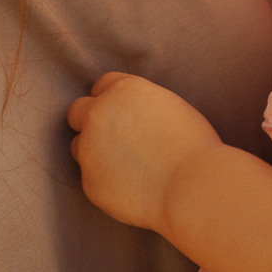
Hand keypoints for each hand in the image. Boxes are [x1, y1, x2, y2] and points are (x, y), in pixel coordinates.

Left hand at [67, 72, 223, 232]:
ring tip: (130, 166)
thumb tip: (128, 116)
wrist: (192, 186)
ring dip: (96, 153)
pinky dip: (106, 181)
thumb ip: (139, 106)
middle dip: (91, 121)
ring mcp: (89, 149)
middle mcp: (99, 114)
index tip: (123, 113)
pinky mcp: (89, 181)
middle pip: (78, 111)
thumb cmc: (193, 146)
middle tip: (115, 138)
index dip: (113, 99)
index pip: (102, 85)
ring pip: (80, 147)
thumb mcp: (169, 107)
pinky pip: (92, 178)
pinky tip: (133, 186)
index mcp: (124, 90)